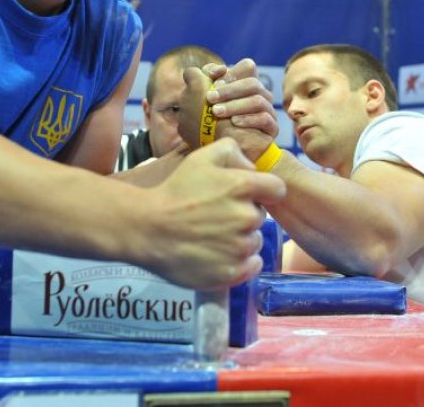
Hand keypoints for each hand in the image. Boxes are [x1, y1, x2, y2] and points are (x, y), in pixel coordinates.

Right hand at [140, 139, 285, 288]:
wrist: (146, 228)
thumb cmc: (174, 191)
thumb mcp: (200, 158)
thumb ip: (232, 151)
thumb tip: (252, 167)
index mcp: (243, 187)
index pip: (277, 189)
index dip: (263, 191)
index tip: (247, 196)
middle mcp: (247, 217)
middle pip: (260, 216)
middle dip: (244, 215)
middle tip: (218, 216)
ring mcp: (239, 247)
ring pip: (254, 241)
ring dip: (241, 239)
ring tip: (213, 237)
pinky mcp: (232, 272)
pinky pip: (251, 265)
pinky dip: (241, 262)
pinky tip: (220, 255)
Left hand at [179, 64, 272, 159]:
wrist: (226, 158)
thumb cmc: (210, 128)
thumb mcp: (198, 105)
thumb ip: (196, 84)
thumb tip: (196, 71)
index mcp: (245, 86)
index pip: (247, 67)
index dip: (230, 69)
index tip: (211, 78)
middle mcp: (259, 96)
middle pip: (252, 83)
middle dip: (229, 89)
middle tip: (209, 98)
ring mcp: (267, 112)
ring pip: (258, 100)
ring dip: (235, 105)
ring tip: (216, 112)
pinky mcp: (272, 129)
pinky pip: (265, 119)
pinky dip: (249, 119)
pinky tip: (234, 123)